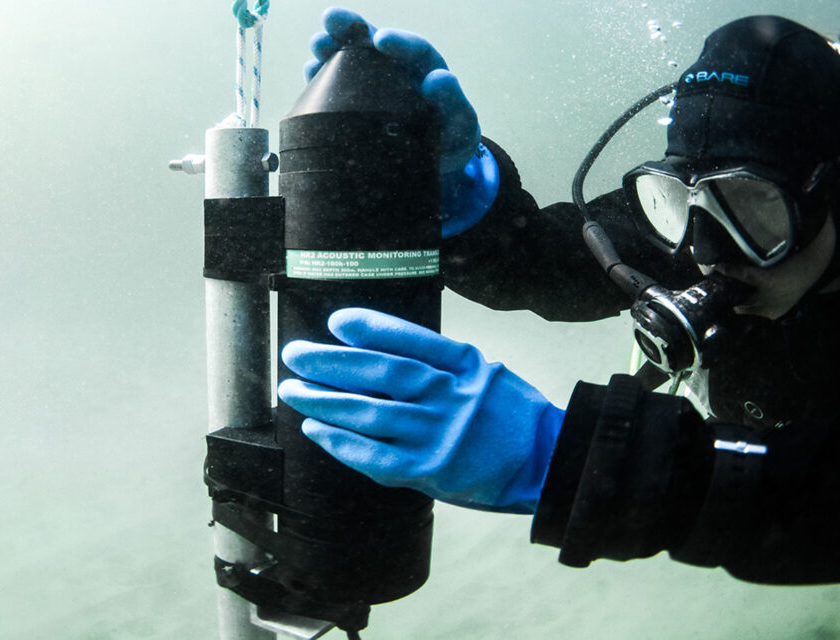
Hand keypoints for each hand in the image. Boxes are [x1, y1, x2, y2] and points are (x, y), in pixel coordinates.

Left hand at [278, 308, 564, 513]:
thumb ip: (442, 359)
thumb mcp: (486, 371)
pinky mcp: (430, 471)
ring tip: (293, 390)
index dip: (371, 328)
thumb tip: (381, 344)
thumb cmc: (512, 415)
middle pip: (382, 373)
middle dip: (331, 361)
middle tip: (295, 353)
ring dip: (324, 400)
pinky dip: (341, 442)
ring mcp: (439, 436)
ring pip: (370, 412)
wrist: (546, 464)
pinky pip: (375, 456)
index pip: (411, 340)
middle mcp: (451, 398)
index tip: (337, 321)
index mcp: (467, 367)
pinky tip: (317, 428)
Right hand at [304, 7, 498, 236]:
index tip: (382, 40)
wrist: (435, 161)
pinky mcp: (356, 102)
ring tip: (317, 44)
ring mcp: (373, 83)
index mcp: (426, 68)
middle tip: (332, 19)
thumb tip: (439, 78)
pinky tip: (310, 70)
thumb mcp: (460, 123)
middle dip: (352, 29)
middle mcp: (397, 68)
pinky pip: (337, 85)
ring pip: (351, 58)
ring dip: (332, 47)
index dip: (397, 42)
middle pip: (373, 42)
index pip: (413, 49)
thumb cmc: (451, 136)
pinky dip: (323, 77)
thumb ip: (453, 101)